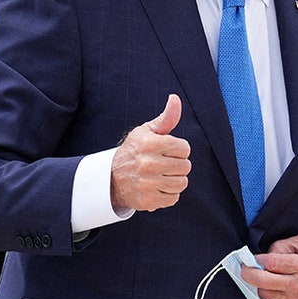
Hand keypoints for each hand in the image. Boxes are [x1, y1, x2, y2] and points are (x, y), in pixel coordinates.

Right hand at [110, 95, 190, 211]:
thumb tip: (175, 98)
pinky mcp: (148, 200)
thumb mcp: (147, 131)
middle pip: (185, 166)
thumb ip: (166, 117)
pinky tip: (156, 188)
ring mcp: (147, 183)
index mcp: (150, 144)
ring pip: (181, 183)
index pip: (185, 148)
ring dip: (174, 180)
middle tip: (164, 164)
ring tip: (161, 176)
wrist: (112, 178)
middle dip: (178, 165)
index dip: (179, 149)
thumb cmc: (136, 150)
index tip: (167, 150)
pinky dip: (168, 194)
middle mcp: (148, 163)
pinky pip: (173, 198)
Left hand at [239, 234, 297, 298]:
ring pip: (264, 294)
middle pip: (263, 282)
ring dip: (260, 285)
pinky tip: (275, 287)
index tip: (253, 258)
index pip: (272, 263)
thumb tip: (265, 255)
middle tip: (246, 269)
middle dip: (249, 274)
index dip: (258, 260)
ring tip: (265, 277)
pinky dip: (270, 295)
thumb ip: (284, 245)